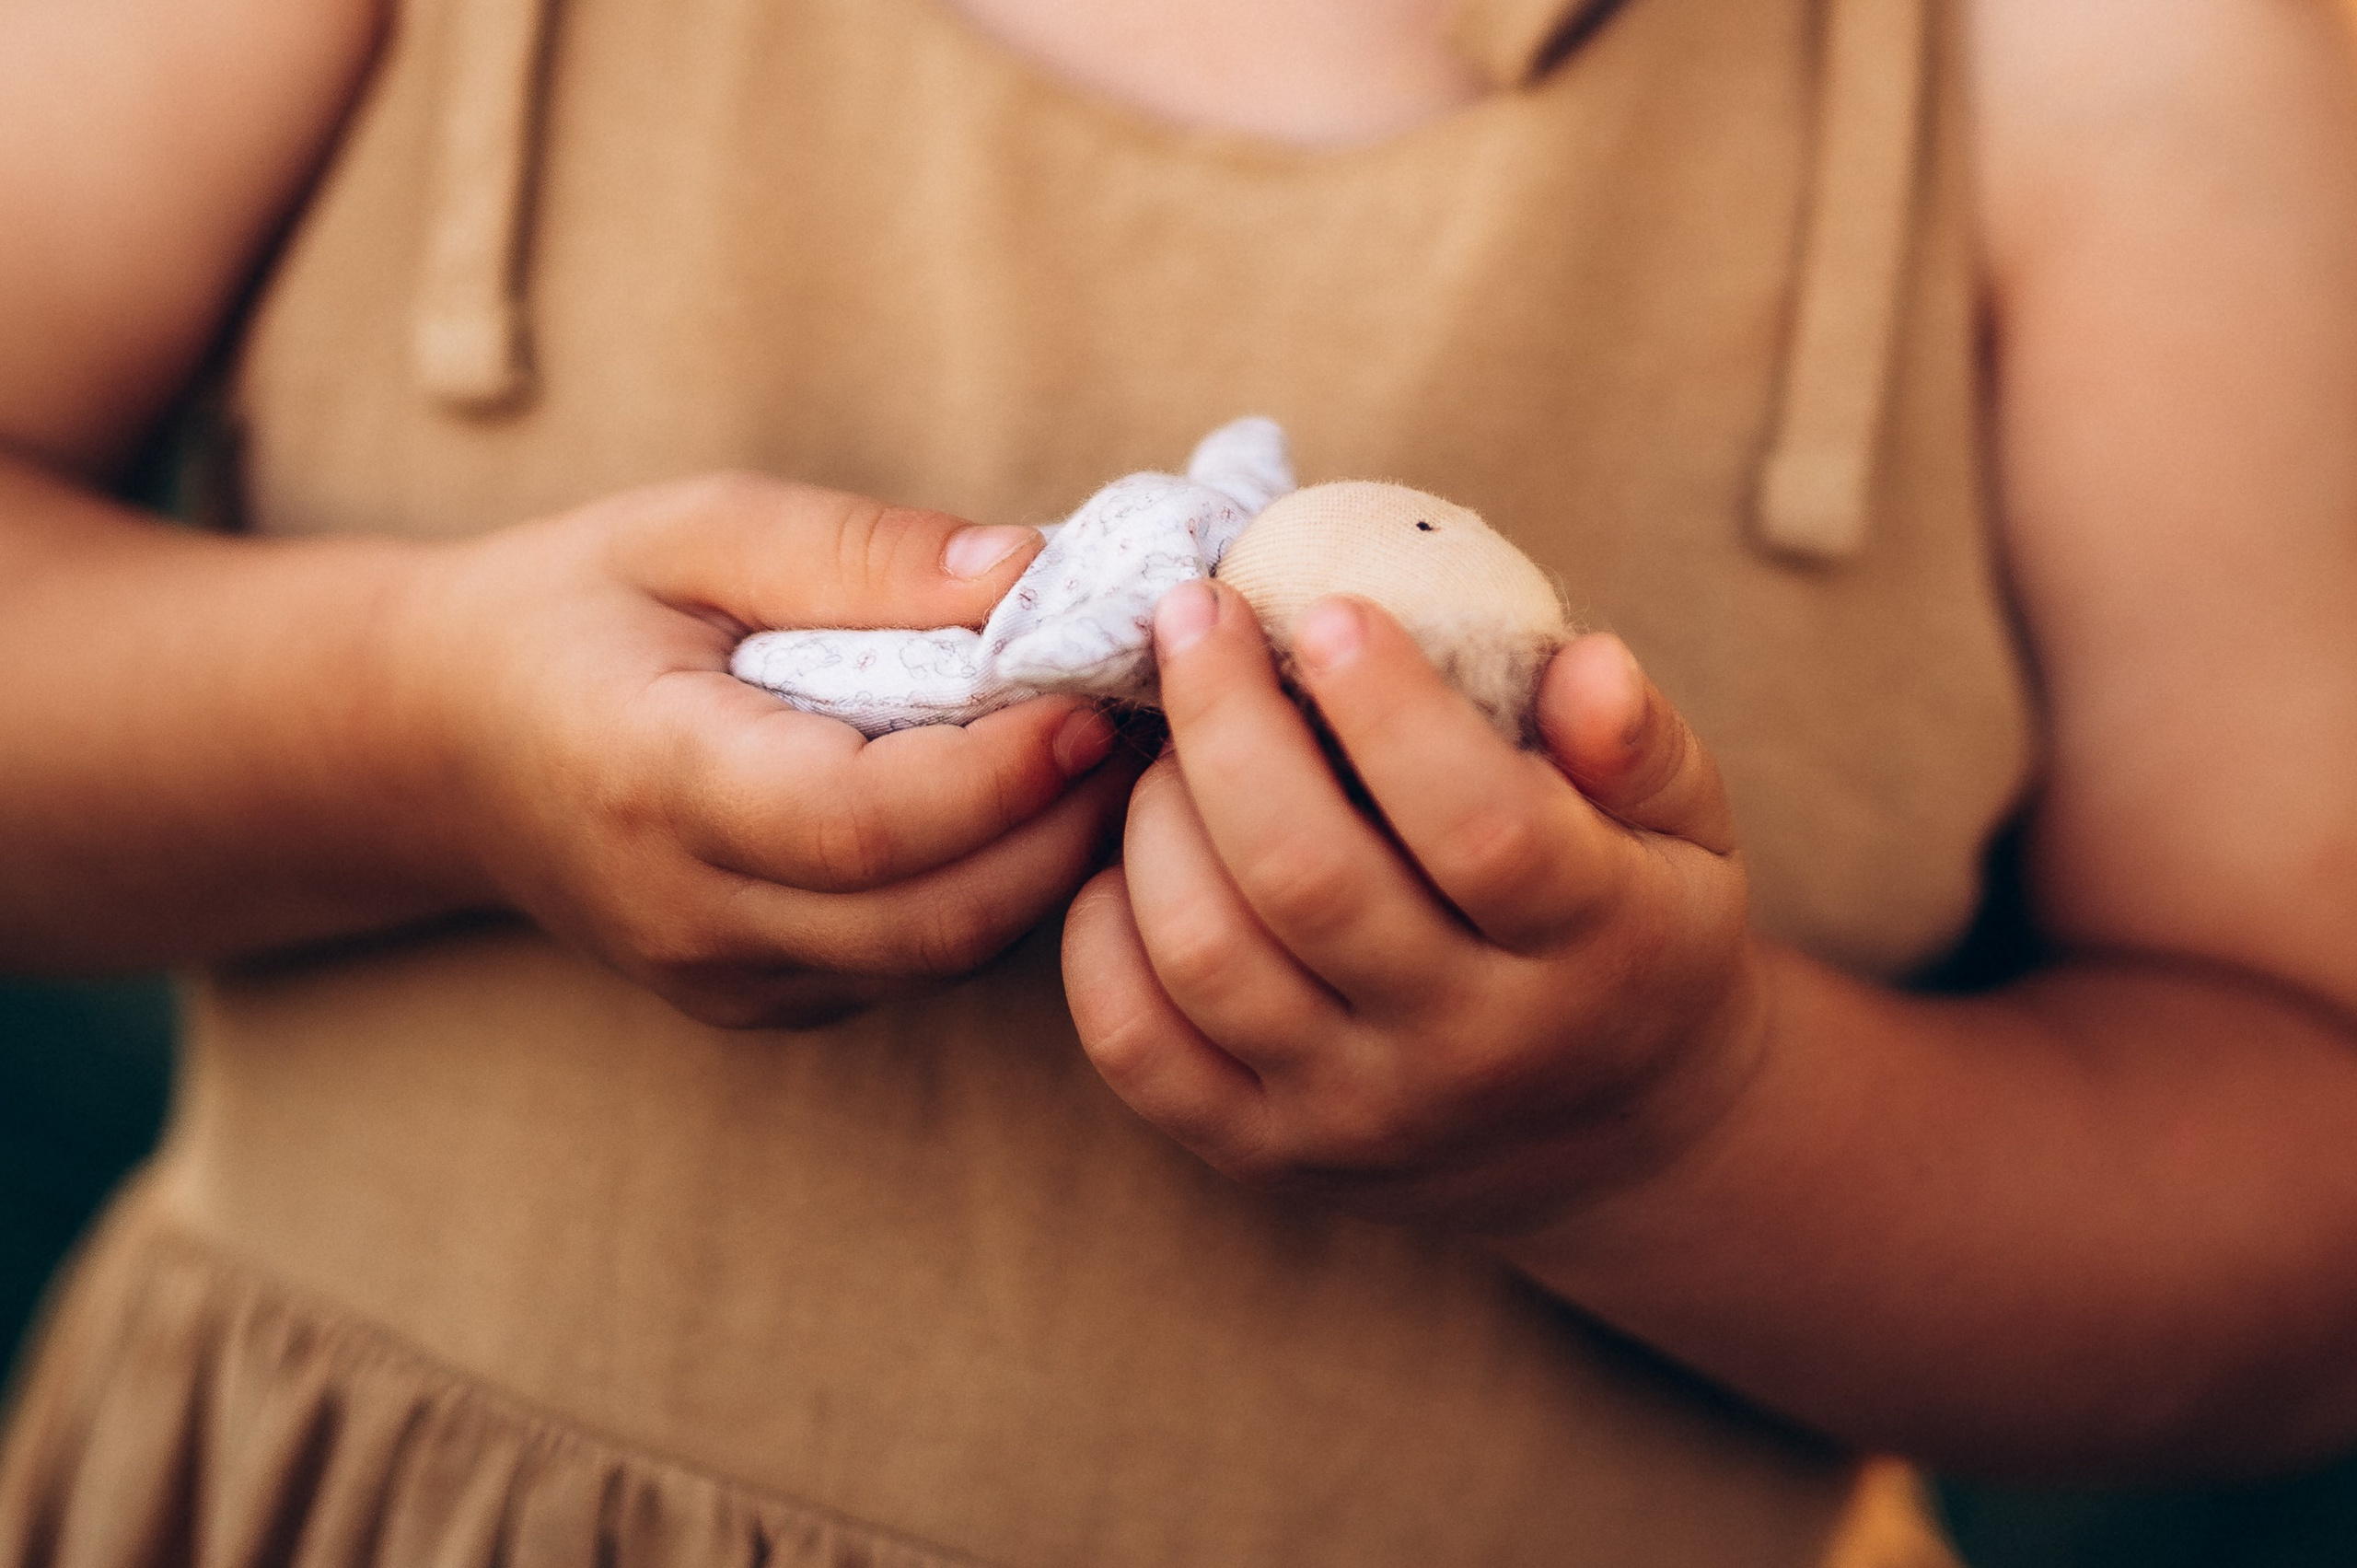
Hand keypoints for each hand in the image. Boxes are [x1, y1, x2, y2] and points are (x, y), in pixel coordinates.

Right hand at [388, 472, 1139, 1027]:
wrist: (444, 740)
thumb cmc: (576, 609)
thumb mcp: (695, 528)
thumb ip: (861, 553)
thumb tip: (1032, 573)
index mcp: (655, 781)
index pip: (865, 823)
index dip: (1003, 773)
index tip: (1093, 694)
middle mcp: (688, 911)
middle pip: (931, 918)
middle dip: (1063, 828)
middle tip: (1138, 725)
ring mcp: (723, 977)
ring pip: (938, 957)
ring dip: (1045, 867)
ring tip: (1104, 759)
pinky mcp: (758, 1001)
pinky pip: (909, 966)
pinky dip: (990, 896)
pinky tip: (1026, 811)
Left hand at [1064, 580, 1767, 1237]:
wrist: (1611, 1143)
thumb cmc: (1632, 932)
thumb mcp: (1688, 835)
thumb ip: (1640, 745)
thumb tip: (1584, 665)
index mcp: (1593, 948)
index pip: (1482, 828)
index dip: (1392, 710)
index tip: (1329, 612)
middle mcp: (1471, 1045)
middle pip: (1306, 877)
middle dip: (1225, 721)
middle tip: (1196, 618)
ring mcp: (1357, 1110)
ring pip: (1205, 954)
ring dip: (1155, 816)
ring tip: (1164, 741)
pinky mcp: (1266, 1153)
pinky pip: (1138, 1049)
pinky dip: (1102, 938)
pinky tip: (1130, 859)